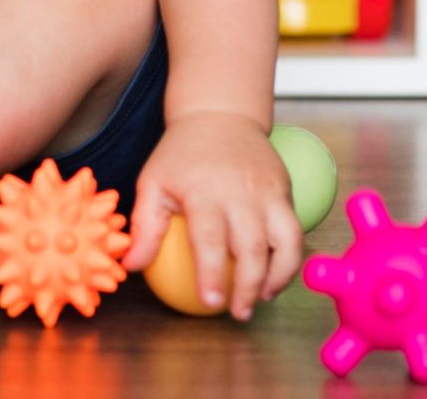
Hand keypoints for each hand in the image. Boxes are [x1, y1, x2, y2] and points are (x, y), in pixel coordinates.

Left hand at [127, 110, 299, 319]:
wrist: (220, 114)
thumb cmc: (182, 153)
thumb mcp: (153, 181)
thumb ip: (144, 225)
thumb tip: (131, 266)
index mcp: (205, 190)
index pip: (210, 239)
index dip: (211, 274)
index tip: (211, 303)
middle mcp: (242, 192)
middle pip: (252, 248)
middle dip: (248, 286)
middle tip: (238, 313)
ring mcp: (269, 191)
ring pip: (286, 242)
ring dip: (278, 276)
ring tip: (261, 298)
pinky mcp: (285, 191)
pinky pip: (294, 231)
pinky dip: (290, 259)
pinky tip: (275, 276)